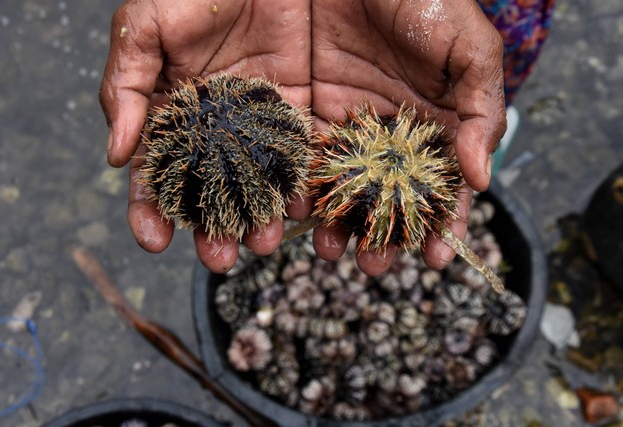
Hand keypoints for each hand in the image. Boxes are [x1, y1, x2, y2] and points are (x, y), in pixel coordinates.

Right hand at [99, 0, 311, 272]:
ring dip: (259, 218)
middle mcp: (214, 128)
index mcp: (172, 113)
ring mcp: (257, 123)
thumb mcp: (144, 25)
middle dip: (212, 230)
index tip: (155, 242)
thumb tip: (115, 157)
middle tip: (219, 259)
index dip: (150, 210)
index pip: (155, 172)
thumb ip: (125, 85)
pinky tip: (303, 208)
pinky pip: (301, 154)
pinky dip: (301, 184)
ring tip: (264, 242)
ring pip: (257, 184)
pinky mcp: (299, 110)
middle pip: (210, 192)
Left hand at [310, 0, 506, 275]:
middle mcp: (386, 131)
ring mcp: (343, 121)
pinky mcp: (303, 105)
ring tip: (328, 248)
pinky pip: (299, 154)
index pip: (440, 184)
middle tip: (369, 265)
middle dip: (378, 234)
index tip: (435, 259)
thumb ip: (480, 110)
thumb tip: (482, 178)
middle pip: (384, 195)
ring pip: (339, 184)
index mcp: (430, 122)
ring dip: (335, 222)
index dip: (441, 223)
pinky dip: (298, 185)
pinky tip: (296, 211)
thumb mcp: (469, 46)